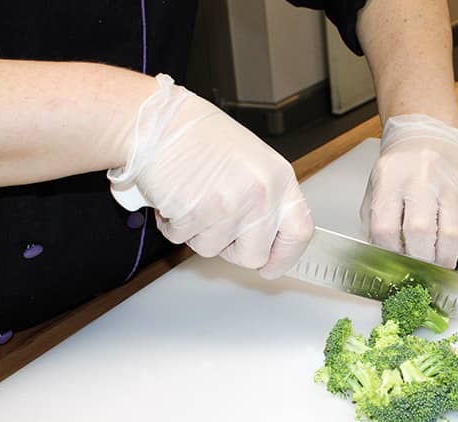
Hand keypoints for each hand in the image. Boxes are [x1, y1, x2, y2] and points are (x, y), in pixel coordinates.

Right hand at [108, 75, 313, 278]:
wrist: (157, 120)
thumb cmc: (199, 136)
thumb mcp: (252, 162)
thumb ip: (265, 199)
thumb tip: (265, 237)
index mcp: (278, 179)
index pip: (299, 232)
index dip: (284, 257)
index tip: (270, 266)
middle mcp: (260, 194)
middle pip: (254, 256)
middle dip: (230, 250)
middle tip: (214, 225)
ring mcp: (229, 205)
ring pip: (212, 250)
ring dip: (196, 232)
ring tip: (191, 198)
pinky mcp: (196, 213)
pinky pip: (182, 240)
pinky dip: (172, 225)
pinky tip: (174, 197)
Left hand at [360, 114, 457, 267]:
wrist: (429, 136)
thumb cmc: (400, 169)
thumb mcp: (377, 188)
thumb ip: (375, 221)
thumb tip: (381, 258)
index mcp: (390, 176)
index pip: (385, 226)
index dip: (389, 252)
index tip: (393, 264)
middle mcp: (420, 177)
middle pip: (419, 230)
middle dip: (418, 258)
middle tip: (417, 270)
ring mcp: (448, 182)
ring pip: (450, 230)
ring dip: (443, 257)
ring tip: (436, 266)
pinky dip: (456, 245)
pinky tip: (447, 251)